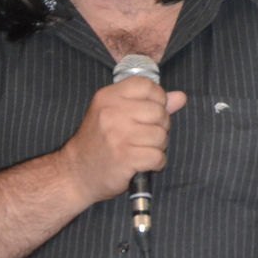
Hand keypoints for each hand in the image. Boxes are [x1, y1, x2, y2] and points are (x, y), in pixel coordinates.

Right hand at [58, 77, 186, 205]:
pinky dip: (156, 163)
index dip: (158, 98)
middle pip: (159, 112)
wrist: (76, 173)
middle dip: (160, 126)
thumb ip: (150, 103)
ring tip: (142, 149)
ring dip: (158, 146)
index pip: (147, 85)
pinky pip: (158, 157)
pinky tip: (143, 163)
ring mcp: (118, 135)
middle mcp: (112, 112)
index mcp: (109, 97)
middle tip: (145, 136)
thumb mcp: (117, 114)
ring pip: (161, 135)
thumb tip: (181, 97)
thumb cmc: (100, 142)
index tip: (150, 112)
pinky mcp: (125, 157)